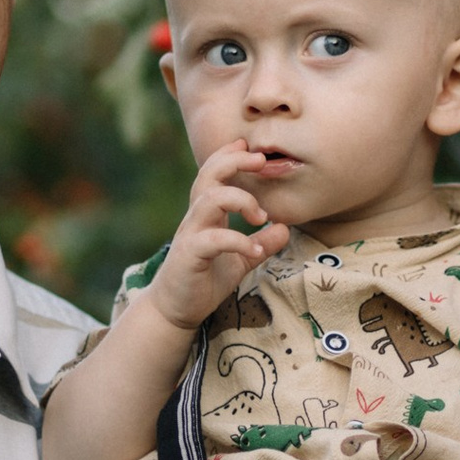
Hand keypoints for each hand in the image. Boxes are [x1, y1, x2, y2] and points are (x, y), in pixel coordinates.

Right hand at [137, 140, 292, 330]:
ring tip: (261, 217)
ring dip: (240, 200)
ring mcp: (190, 235)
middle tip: (261, 160)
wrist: (175, 310)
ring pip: (209, 199)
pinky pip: (214, 239)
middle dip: (233, 161)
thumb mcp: (239, 260)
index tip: (252, 149)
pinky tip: (256, 250)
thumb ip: (260, 243)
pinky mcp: (190, 255)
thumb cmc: (203, 281)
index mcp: (206, 215)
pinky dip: (239, 241)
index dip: (230, 156)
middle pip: (208, 176)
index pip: (213, 173)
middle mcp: (196, 218)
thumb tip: (284, 228)